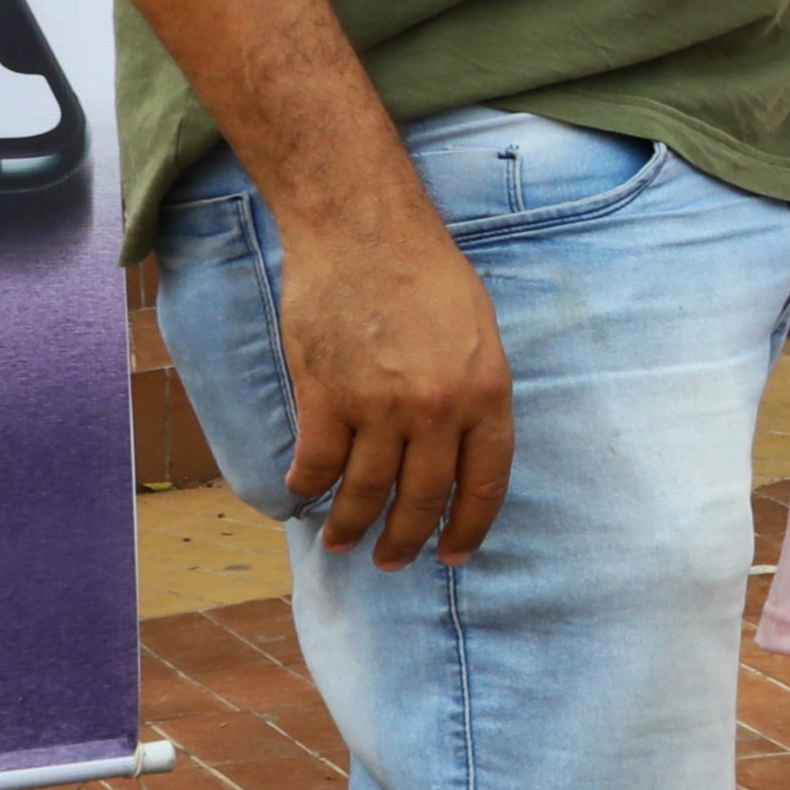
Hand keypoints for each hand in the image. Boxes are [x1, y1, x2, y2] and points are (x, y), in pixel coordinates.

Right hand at [276, 192, 513, 567]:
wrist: (362, 227)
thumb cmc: (424, 269)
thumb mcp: (479, 331)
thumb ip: (475, 390)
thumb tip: (461, 446)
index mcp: (486, 393)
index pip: (484, 484)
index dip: (468, 529)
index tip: (453, 554)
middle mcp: (437, 410)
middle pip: (422, 499)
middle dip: (406, 541)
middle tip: (393, 562)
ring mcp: (380, 406)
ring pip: (366, 492)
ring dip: (352, 526)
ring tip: (342, 543)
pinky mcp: (326, 396)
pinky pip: (317, 462)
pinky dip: (307, 485)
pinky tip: (304, 494)